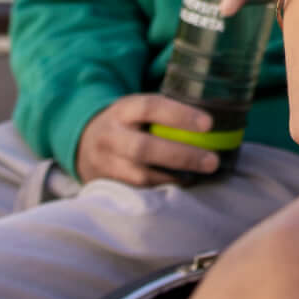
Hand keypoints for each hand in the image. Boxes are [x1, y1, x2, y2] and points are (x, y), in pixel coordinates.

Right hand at [76, 91, 226, 185]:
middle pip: (144, 148)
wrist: (84, 143)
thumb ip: (164, 110)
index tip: (208, 124)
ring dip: (174, 177)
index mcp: (122, 110)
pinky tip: (184, 184)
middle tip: (212, 161)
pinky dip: (163, 188)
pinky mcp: (109, 185)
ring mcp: (107, 164)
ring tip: (202, 175)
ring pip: (140, 175)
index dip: (179, 115)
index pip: (150, 107)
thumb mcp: (137, 108)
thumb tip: (214, 115)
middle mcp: (111, 136)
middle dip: (181, 155)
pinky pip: (138, 190)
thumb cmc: (127, 123)